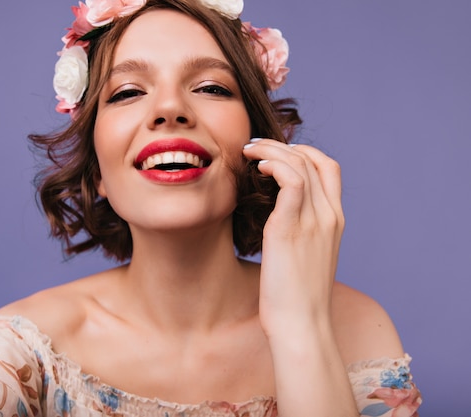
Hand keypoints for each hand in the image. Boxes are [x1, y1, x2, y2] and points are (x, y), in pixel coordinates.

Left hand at [242, 139, 344, 336]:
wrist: (302, 325)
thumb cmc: (298, 297)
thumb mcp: (307, 259)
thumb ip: (302, 234)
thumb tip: (280, 222)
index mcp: (335, 221)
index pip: (329, 169)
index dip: (306, 152)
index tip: (279, 152)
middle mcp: (328, 216)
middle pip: (314, 160)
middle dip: (282, 145)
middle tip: (255, 146)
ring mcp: (313, 220)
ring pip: (300, 164)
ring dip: (272, 150)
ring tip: (249, 151)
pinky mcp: (290, 228)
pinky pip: (290, 181)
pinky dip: (274, 165)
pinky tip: (256, 168)